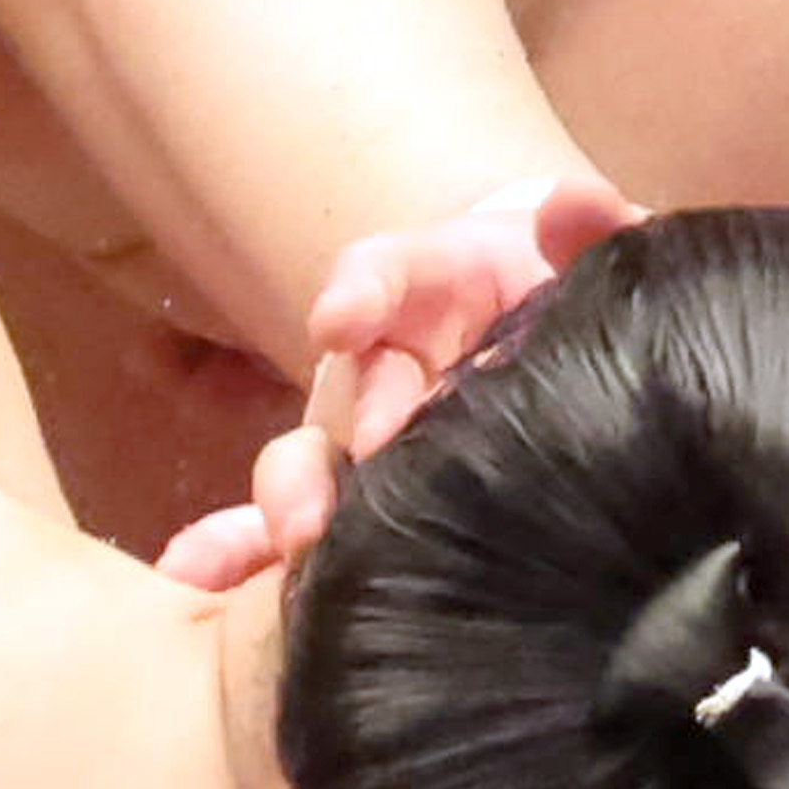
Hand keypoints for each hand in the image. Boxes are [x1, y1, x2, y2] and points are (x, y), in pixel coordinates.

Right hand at [154, 168, 641, 591]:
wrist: (558, 340)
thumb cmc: (567, 295)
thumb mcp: (590, 253)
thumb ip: (593, 226)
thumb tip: (571, 207)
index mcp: (439, 291)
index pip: (388, 276)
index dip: (362, 294)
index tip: (342, 323)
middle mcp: (389, 365)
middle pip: (346, 390)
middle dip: (339, 433)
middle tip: (349, 478)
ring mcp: (369, 437)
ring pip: (309, 464)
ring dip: (288, 498)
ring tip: (291, 542)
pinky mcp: (364, 502)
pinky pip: (296, 530)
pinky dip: (240, 556)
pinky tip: (195, 582)